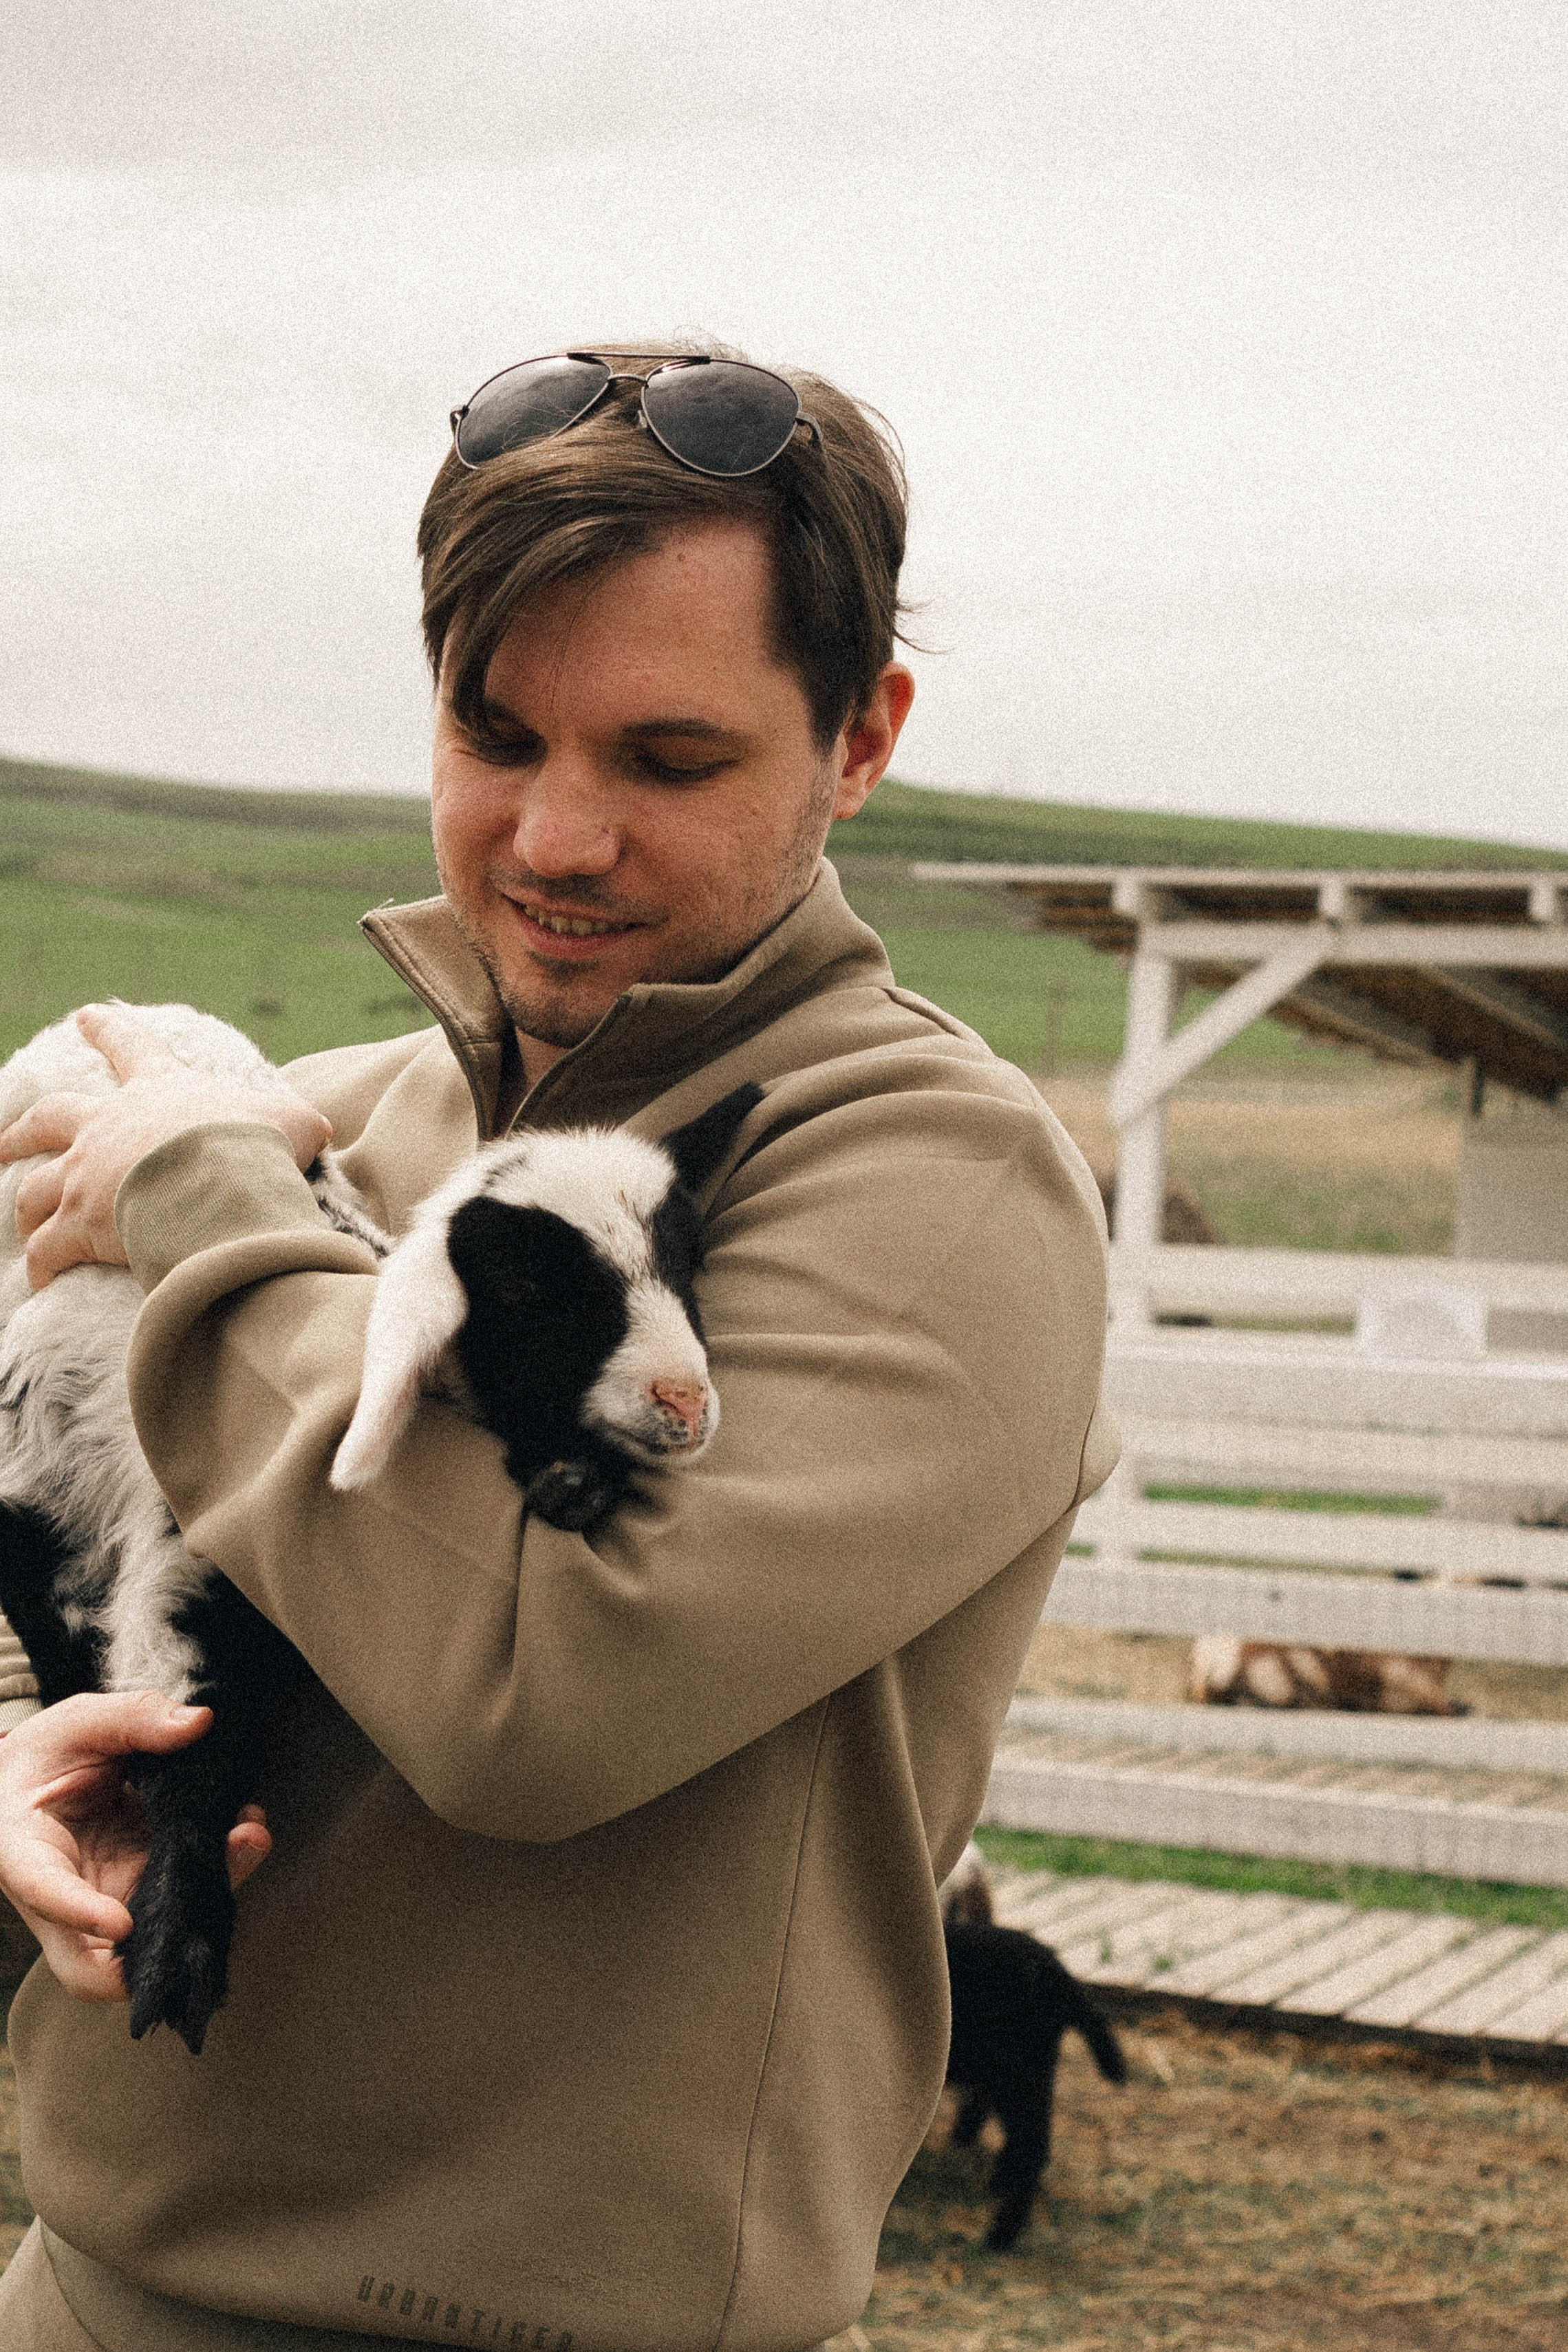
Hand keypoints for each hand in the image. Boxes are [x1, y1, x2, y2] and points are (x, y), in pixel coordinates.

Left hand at [0, 1004, 331, 1289]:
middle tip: (4, 1139)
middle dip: (23, 1128)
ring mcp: (86, 1176)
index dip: (110, 1031)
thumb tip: (320, 1130)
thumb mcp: (288, 1121)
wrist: (218, 1184)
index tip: (88, 1017)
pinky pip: (47, 1250)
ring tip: (22, 1221)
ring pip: (36, 1189)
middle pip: (49, 1118)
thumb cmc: (253, 1145)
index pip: (130, 1048)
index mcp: (156, 1092)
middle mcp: (107, 1128)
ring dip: (26, 1207)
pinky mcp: (79, 1224)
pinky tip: (40, 1282)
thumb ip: (297, 1123)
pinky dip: (41, 1266)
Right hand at [0, 1692, 269, 2003]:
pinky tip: (244, 1829)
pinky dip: (217, 1869)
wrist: (37, 1777)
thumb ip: (132, 1717)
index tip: (120, 1924)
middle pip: (101, 1950)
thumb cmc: (43, 1757)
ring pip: (153, 1929)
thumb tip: (198, 1722)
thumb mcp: (77, 1723)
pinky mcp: (144, 1886)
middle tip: (215, 1882)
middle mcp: (65, 1896)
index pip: (46, 1892)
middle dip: (160, 1937)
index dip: (82, 1914)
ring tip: (249, 1837)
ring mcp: (109, 1897)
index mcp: (25, 1852)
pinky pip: (181, 1895)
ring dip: (207, 1896)